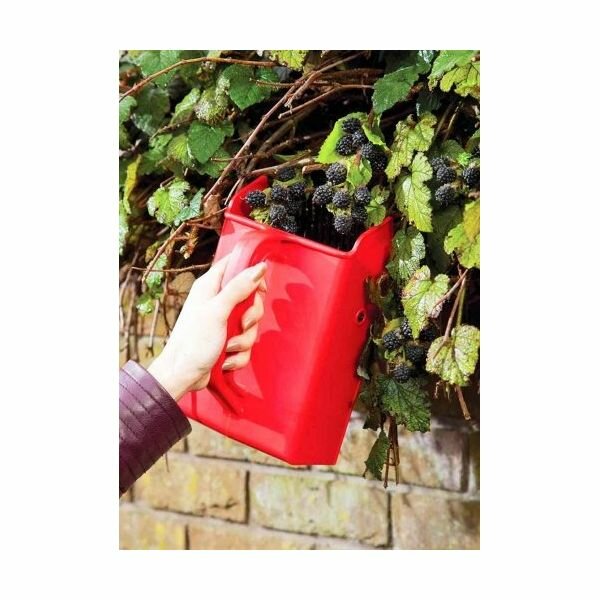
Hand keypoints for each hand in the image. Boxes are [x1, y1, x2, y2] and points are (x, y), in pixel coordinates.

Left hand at [147, 255, 266, 399]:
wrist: (182, 375)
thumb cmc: (193, 342)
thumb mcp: (218, 311)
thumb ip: (239, 288)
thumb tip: (260, 267)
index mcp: (210, 286)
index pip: (236, 264)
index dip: (251, 272)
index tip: (258, 289)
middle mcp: (217, 300)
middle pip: (250, 297)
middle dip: (252, 316)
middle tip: (242, 324)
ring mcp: (223, 321)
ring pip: (250, 323)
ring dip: (244, 339)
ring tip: (229, 347)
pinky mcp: (227, 340)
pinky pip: (246, 343)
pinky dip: (240, 354)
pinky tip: (227, 359)